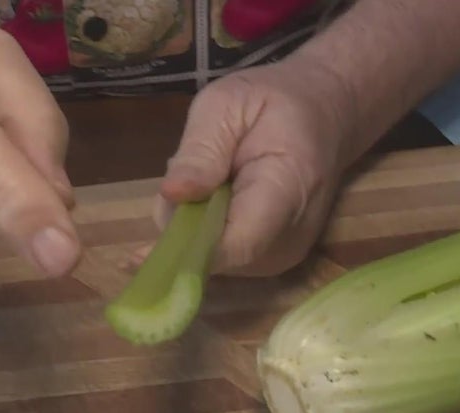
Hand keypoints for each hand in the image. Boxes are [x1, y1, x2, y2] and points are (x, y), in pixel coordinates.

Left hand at [141, 58, 354, 275]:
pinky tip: (217, 194)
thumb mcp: (229, 103)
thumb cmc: (275, 102)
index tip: (133, 256)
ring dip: (190, 225)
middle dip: (181, 225)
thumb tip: (173, 196)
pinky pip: (218, 256)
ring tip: (210, 175)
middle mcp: (288, 238)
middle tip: (189, 170)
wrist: (325, 115)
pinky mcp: (269, 262)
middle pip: (213, 257)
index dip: (185, 256)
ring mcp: (281, 256)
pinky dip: (203, 230)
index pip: (235, 244)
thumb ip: (202, 149)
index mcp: (287, 190)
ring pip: (209, 260)